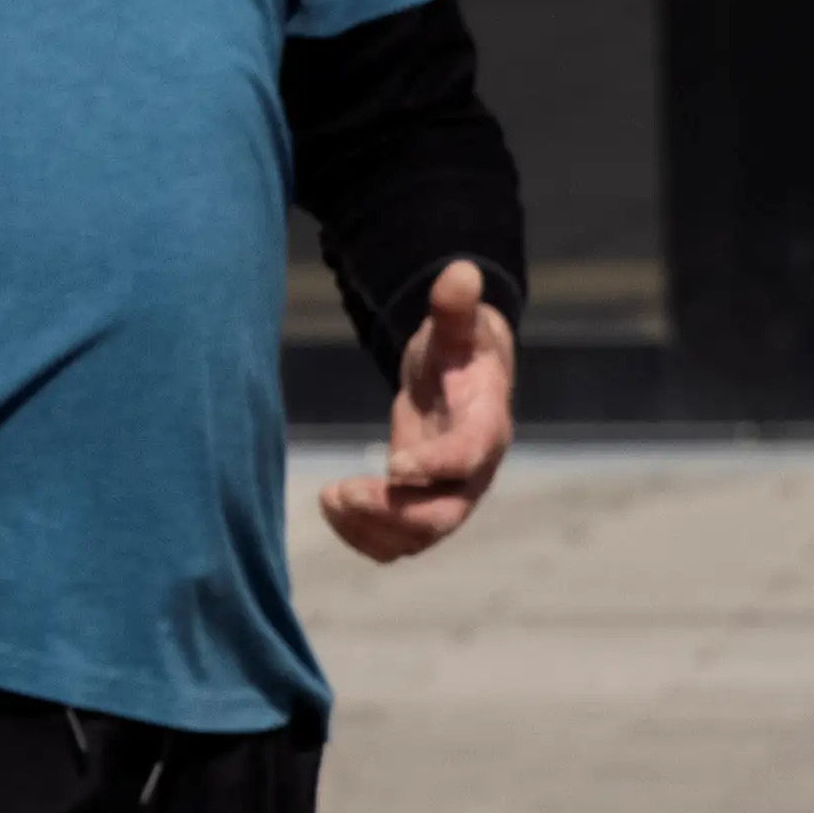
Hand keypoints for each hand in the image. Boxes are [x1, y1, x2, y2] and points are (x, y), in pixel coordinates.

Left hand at [322, 262, 512, 563]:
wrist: (462, 378)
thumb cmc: (458, 349)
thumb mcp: (456, 326)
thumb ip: (455, 307)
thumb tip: (462, 271)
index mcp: (485, 427)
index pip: (468, 457)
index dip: (435, 465)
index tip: (393, 465)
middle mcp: (473, 473)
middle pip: (444, 515)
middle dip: (392, 513)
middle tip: (339, 491)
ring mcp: (449, 496)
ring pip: (417, 537)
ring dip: (370, 529)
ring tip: (328, 496)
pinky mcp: (422, 506)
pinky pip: (397, 541)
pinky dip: (363, 535)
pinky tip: (331, 505)